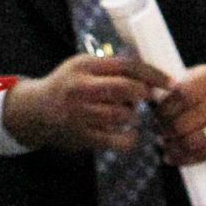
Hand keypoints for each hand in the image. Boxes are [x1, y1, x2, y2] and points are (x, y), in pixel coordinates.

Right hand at [2, 51, 171, 152]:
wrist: (36, 111)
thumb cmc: (67, 84)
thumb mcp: (82, 65)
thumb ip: (109, 67)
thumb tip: (147, 71)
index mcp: (84, 66)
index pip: (125, 66)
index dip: (151, 73)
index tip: (169, 81)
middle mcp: (82, 88)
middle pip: (125, 89)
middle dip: (144, 93)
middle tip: (148, 96)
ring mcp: (82, 114)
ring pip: (123, 115)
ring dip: (133, 114)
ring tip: (127, 110)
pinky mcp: (84, 137)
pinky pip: (118, 140)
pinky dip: (130, 137)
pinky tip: (128, 132)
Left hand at [152, 64, 205, 164]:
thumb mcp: (204, 74)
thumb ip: (181, 85)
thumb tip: (152, 98)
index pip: (181, 95)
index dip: (164, 107)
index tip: (156, 112)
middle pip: (183, 122)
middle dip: (165, 129)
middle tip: (158, 129)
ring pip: (191, 143)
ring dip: (172, 147)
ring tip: (164, 143)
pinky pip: (202, 155)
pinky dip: (184, 158)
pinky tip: (172, 156)